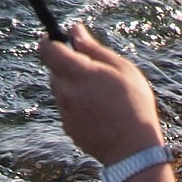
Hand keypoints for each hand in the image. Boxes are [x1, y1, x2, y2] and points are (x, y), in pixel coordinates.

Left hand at [40, 23, 163, 166]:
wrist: (133, 151)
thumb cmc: (134, 105)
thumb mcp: (121, 69)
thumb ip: (94, 48)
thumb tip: (74, 30)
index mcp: (78, 74)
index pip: (48, 50)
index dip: (49, 41)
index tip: (56, 38)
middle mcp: (65, 92)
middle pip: (54, 70)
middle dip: (68, 66)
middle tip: (94, 71)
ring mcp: (65, 112)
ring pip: (61, 90)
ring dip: (74, 86)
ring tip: (102, 95)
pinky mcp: (68, 128)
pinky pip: (68, 108)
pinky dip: (78, 105)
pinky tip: (101, 113)